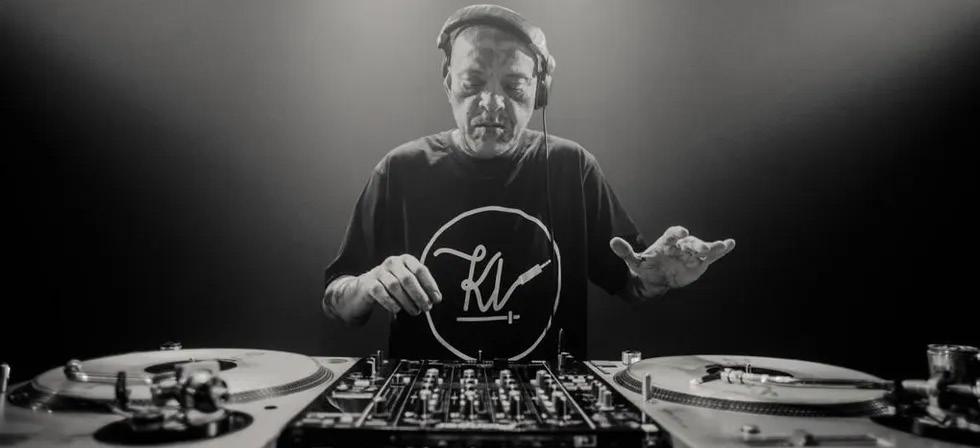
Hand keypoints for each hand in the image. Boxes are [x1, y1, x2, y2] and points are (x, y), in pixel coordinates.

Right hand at [357, 255, 442, 315]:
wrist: (364, 289)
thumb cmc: (392, 286)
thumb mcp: (407, 281)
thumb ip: (420, 287)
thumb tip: (435, 299)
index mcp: (405, 260)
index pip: (420, 270)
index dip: (430, 285)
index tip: (437, 299)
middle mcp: (392, 262)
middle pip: (408, 279)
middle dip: (419, 295)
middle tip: (426, 308)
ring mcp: (379, 272)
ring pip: (395, 286)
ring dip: (407, 301)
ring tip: (415, 311)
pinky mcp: (368, 284)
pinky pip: (381, 293)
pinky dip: (391, 302)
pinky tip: (398, 309)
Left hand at [610, 226, 734, 291]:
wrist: (657, 277)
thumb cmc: (647, 266)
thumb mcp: (635, 261)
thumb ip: (626, 252)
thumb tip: (612, 242)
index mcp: (667, 242)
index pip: (673, 234)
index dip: (677, 233)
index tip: (682, 233)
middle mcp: (681, 245)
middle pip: (690, 242)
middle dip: (695, 244)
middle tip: (699, 247)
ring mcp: (692, 253)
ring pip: (702, 248)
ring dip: (711, 247)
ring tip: (721, 245)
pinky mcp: (700, 262)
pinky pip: (712, 254)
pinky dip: (722, 249)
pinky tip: (731, 244)